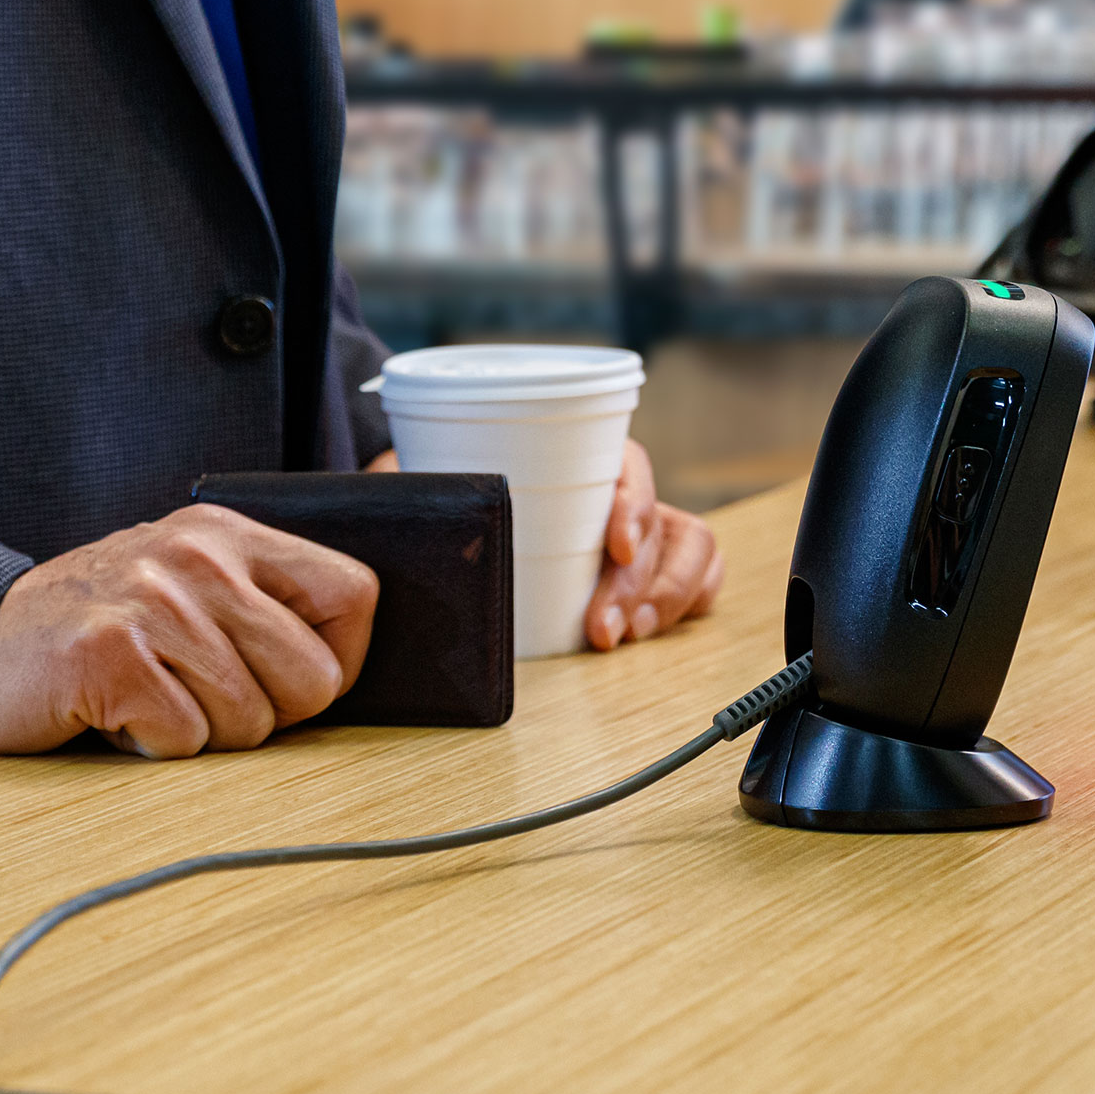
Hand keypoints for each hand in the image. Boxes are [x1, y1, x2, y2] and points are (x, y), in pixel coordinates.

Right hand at [0, 506, 376, 768]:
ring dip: (202, 738)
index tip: (294, 687)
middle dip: (268, 718)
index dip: (339, 662)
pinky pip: (186, 739)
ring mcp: (150, 600)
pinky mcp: (108, 655)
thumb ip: (263, 609)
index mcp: (227, 533)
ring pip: (250, 720)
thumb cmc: (98, 639)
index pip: (353, 593)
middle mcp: (195, 554)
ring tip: (150, 703)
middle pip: (312, 678)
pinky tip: (114, 718)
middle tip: (201, 703)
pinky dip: (153, 750)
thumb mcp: (187, 593)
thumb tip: (351, 671)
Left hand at [360, 439, 723, 649]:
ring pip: (693, 549)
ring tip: (623, 638)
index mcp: (581, 456)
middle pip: (663, 524)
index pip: (628, 467)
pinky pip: (700, 579)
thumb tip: (394, 484)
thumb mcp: (440, 484)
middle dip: (640, 582)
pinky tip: (646, 632)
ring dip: (665, 597)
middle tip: (603, 630)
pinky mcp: (656, 571)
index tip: (613, 546)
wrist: (464, 524)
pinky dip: (685, 604)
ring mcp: (647, 531)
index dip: (632, 505)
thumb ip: (425, 482)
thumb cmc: (457, 492)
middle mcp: (622, 491)